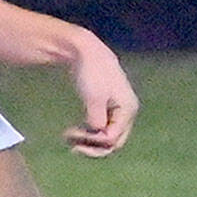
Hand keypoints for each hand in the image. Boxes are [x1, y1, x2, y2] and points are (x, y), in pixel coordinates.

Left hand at [63, 31, 138, 157]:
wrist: (85, 50)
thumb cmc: (91, 72)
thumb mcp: (94, 98)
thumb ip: (97, 121)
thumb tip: (98, 135)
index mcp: (128, 109)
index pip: (113, 138)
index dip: (93, 142)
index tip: (72, 136)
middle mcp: (127, 112)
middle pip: (114, 141)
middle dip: (93, 146)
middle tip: (72, 146)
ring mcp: (118, 110)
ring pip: (107, 136)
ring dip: (89, 140)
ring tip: (69, 140)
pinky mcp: (108, 107)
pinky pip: (101, 127)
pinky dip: (89, 132)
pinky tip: (74, 133)